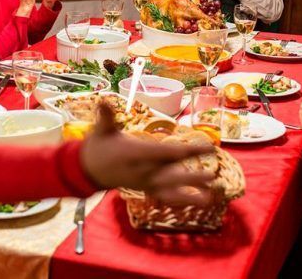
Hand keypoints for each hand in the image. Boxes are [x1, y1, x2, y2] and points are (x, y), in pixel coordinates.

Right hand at [81, 100, 215, 205]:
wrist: (88, 170)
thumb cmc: (99, 146)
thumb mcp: (102, 130)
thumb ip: (106, 116)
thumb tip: (103, 100)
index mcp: (137, 154)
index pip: (166, 153)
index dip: (188, 151)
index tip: (207, 147)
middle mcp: (143, 171)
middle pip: (172, 173)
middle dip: (193, 175)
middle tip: (213, 174)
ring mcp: (145, 182)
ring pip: (171, 189)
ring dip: (190, 192)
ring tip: (210, 196)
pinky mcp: (146, 189)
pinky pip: (166, 196)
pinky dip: (183, 200)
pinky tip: (200, 201)